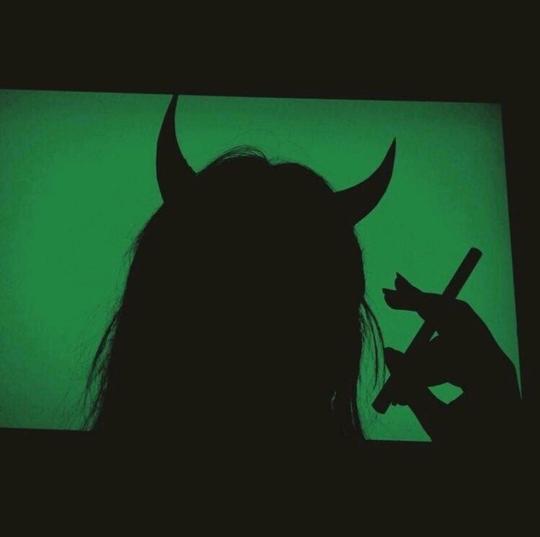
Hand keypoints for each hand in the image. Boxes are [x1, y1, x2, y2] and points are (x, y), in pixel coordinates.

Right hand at [381, 273, 520, 441]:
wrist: (505, 468)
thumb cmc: (477, 454)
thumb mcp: (438, 423)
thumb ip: (412, 386)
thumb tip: (390, 352)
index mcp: (488, 370)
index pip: (452, 319)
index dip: (418, 302)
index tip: (390, 295)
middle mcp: (494, 360)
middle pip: (455, 315)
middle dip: (422, 305)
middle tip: (390, 295)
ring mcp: (491, 365)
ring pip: (448, 341)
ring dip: (421, 360)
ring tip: (399, 397)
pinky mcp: (485, 373)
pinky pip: (453, 356)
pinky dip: (431, 368)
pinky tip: (415, 394)